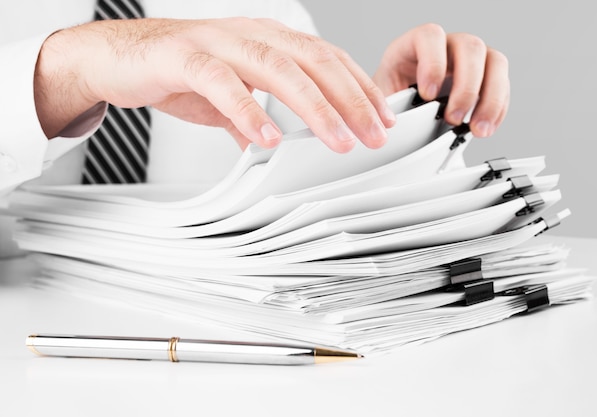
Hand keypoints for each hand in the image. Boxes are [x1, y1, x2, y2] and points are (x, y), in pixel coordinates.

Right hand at [34, 18, 396, 151]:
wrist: (118, 57)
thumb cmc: (176, 70)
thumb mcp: (228, 100)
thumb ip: (254, 122)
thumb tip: (274, 153)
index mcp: (267, 40)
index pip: (327, 59)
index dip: (359, 87)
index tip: (382, 119)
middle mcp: (249, 35)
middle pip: (314, 61)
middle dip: (350, 100)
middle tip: (373, 135)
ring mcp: (218, 43)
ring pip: (277, 68)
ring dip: (313, 106)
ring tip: (337, 140)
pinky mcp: (184, 57)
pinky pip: (221, 83)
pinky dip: (247, 111)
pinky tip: (268, 138)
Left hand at [373, 23, 509, 137]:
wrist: (402, 113)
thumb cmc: (391, 103)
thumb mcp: (383, 101)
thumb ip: (391, 106)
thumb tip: (398, 124)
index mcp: (415, 45)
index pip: (430, 36)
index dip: (432, 63)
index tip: (427, 94)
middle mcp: (448, 47)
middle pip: (470, 47)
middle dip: (465, 87)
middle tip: (453, 118)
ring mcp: (470, 60)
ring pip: (495, 63)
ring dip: (490, 100)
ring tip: (476, 129)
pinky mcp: (487, 78)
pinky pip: (503, 86)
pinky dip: (497, 110)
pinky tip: (486, 127)